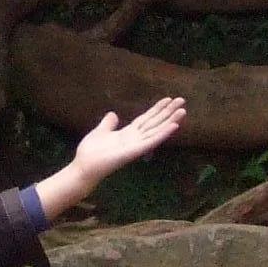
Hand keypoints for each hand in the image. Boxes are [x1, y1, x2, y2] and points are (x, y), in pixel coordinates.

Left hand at [32, 95, 186, 222]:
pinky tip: (174, 126)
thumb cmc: (91, 152)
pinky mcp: (135, 151)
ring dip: (170, 120)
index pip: (146, 119)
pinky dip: (163, 133)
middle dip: (168, 112)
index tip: (168, 99)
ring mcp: (137, 145)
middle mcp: (136, 138)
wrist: (84, 167)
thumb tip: (113, 114)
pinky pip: (152, 141)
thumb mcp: (100, 132)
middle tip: (182, 100)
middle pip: (155, 122)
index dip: (157, 109)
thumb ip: (108, 124)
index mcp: (128, 133)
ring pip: (157, 130)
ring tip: (183, 111)